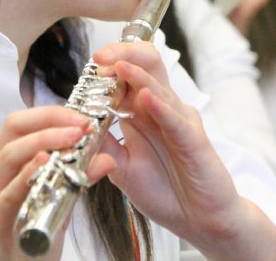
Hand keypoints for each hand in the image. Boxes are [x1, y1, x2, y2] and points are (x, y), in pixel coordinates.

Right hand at [0, 106, 112, 260]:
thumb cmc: (27, 242)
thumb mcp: (58, 206)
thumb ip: (77, 182)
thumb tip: (106, 158)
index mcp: (8, 167)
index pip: (24, 124)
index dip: (53, 113)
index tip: (83, 116)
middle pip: (12, 129)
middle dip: (48, 118)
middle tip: (80, 124)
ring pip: (9, 155)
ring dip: (44, 140)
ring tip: (73, 137)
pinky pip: (7, 194)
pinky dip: (26, 175)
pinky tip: (45, 163)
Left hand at [92, 41, 275, 259]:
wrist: (200, 221)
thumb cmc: (165, 192)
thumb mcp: (122, 167)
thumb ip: (103, 144)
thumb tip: (76, 123)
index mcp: (144, 113)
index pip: (128, 75)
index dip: (109, 66)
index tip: (90, 66)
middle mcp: (162, 110)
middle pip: (148, 65)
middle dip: (124, 54)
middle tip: (101, 57)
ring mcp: (180, 122)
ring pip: (160, 88)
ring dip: (137, 75)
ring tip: (117, 66)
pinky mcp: (194, 141)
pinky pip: (175, 120)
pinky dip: (159, 106)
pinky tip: (145, 96)